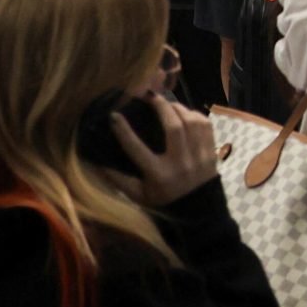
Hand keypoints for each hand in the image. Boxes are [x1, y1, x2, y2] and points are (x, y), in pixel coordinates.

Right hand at [104, 94, 218, 204]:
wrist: (199, 211)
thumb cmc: (164, 201)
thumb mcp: (138, 195)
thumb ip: (117, 179)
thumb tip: (94, 161)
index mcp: (158, 175)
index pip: (137, 149)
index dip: (123, 130)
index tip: (113, 115)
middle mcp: (180, 164)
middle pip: (173, 127)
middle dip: (160, 106)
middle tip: (149, 95)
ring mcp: (199, 157)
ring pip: (192, 123)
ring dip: (178, 108)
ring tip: (166, 103)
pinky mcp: (212, 153)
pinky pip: (206, 126)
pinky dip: (195, 115)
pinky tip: (184, 113)